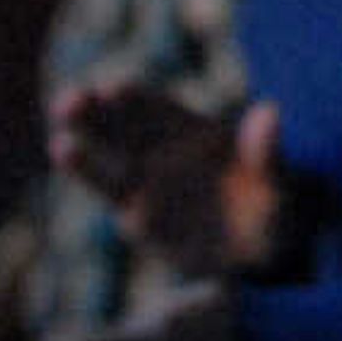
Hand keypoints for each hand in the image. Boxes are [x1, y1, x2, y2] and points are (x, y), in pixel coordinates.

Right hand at [51, 87, 286, 276]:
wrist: (261, 253)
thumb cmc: (273, 207)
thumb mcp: (280, 182)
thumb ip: (268, 152)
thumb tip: (269, 111)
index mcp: (203, 134)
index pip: (166, 111)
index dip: (141, 99)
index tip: (115, 87)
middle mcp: (168, 152)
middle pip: (128, 126)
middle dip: (98, 111)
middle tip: (70, 99)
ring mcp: (149, 183)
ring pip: (111, 155)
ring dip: (85, 140)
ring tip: (61, 130)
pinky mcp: (138, 216)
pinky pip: (111, 193)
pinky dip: (88, 172)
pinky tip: (64, 150)